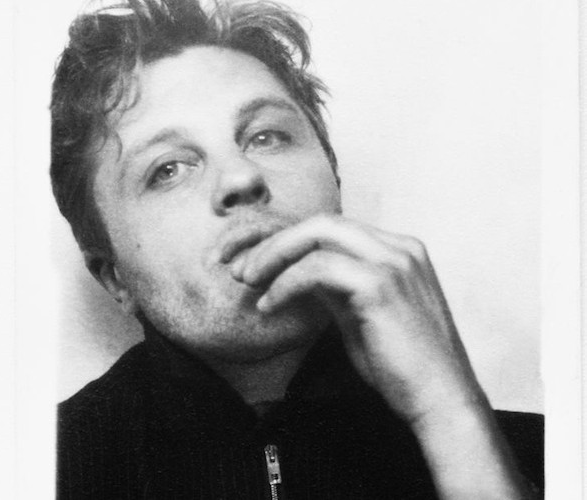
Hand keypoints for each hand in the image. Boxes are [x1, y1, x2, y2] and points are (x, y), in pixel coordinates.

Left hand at [229, 214, 482, 424]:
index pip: (332, 228)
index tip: (256, 263)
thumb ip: (334, 286)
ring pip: (318, 234)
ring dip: (275, 257)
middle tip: (244, 269)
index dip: (289, 242)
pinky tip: (269, 304)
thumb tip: (294, 272)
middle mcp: (399, 247)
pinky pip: (318, 268)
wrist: (440, 401)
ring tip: (249, 282)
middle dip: (276, 242)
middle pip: (322, 222)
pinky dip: (286, 283)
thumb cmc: (401, 364)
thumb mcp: (360, 313)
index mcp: (397, 250)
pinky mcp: (381, 285)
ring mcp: (393, 262)